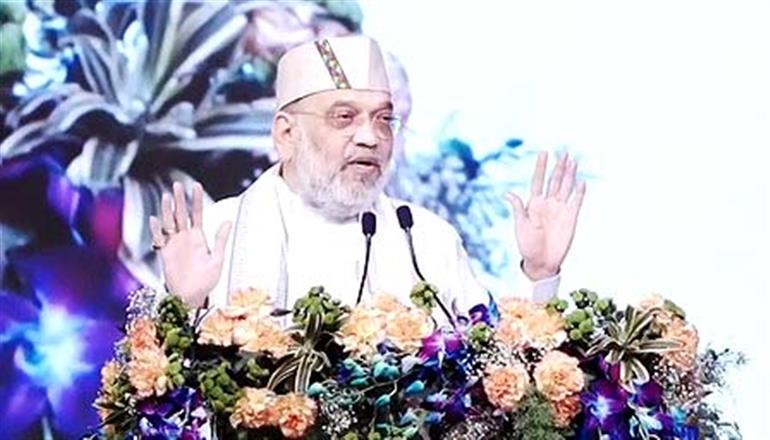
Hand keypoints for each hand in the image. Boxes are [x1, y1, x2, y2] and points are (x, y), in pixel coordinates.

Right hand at [149, 182, 231, 306]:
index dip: (196, 200)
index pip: (197, 214)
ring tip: (167, 197)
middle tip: (177, 185)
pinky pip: (159, 239)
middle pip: (181, 214)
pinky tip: (155, 220)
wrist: (191, 296)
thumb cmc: (206, 280)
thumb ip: (220, 240)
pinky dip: (156, 230)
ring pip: (169, 223)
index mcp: (198, 237)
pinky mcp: (164, 253)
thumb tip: (228, 222)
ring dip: (167, 210)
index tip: (196, 186)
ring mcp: (174, 244)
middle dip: (179, 200)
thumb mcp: (217, 259)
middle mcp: (185, 238)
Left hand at [506, 152, 585, 280]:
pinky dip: (580, 192)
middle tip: (564, 153)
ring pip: (566, 187)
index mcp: (534, 204)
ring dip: (569, 175)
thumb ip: (518, 209)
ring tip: (573, 161)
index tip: (543, 153)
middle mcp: (548, 203)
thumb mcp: (521, 226)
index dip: (541, 167)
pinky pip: (576, 202)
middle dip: (559, 167)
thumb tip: (507, 193)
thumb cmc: (527, 245)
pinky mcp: (571, 218)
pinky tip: (581, 182)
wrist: (541, 261)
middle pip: (554, 181)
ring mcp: (560, 209)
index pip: (538, 181)